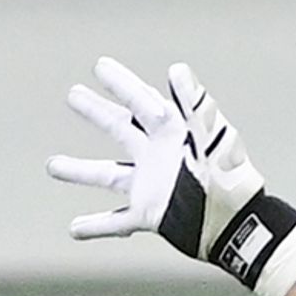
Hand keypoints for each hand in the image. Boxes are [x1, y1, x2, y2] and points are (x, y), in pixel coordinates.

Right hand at [46, 58, 295, 288]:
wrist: (241, 227)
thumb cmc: (231, 180)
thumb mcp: (213, 139)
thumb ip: (195, 105)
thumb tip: (177, 69)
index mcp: (172, 135)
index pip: (143, 101)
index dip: (122, 83)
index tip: (100, 66)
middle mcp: (158, 157)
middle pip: (120, 128)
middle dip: (97, 111)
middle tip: (73, 94)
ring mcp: (152, 186)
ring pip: (109, 175)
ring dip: (81, 171)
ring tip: (53, 166)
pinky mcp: (152, 215)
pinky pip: (117, 221)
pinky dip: (97, 226)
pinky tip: (76, 229)